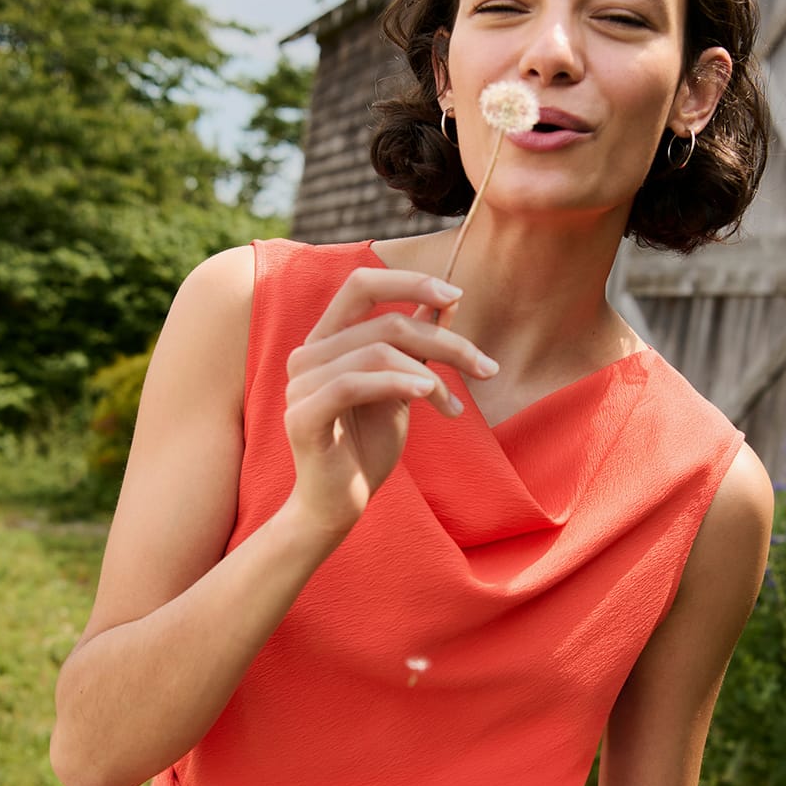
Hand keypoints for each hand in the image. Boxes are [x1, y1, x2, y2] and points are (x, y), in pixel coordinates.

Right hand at [280, 266, 495, 533]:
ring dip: (430, 373)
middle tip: (486, 368)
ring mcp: (299, 385)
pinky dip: (398, 384)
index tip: (456, 295)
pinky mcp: (302, 417)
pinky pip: (353, 384)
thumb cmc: (367, 446)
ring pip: (376, 351)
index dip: (409, 281)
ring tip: (454, 403)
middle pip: (385, 322)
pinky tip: (432, 397)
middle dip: (444, 342)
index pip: (361, 285)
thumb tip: (447, 299)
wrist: (339, 504)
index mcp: (326, 341)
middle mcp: (306, 355)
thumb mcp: (403, 386)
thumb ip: (416, 343)